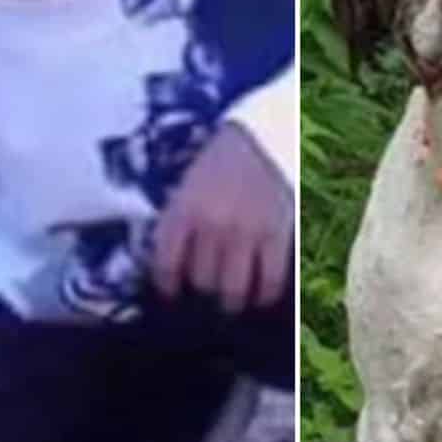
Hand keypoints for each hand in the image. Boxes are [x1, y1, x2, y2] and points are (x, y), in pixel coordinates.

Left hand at [151, 122, 292, 312]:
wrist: (262, 138)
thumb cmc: (219, 166)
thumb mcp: (186, 190)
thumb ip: (178, 227)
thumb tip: (174, 272)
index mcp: (182, 211)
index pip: (165, 266)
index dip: (168, 287)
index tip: (173, 294)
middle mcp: (210, 225)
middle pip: (201, 282)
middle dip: (204, 291)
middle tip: (210, 292)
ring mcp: (245, 232)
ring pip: (233, 291)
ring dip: (231, 301)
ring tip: (233, 302)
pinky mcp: (276, 235)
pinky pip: (269, 282)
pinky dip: (264, 296)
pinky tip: (261, 296)